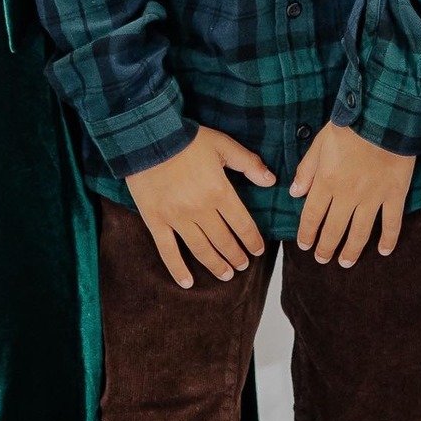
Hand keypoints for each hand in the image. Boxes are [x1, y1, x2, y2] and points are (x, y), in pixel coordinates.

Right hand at [125, 126, 275, 286]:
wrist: (149, 137)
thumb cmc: (188, 139)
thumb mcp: (223, 144)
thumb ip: (248, 163)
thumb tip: (270, 180)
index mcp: (219, 191)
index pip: (242, 224)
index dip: (252, 240)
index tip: (258, 250)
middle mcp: (200, 210)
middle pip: (224, 240)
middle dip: (236, 255)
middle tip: (243, 265)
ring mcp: (177, 218)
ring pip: (201, 249)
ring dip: (216, 265)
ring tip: (226, 275)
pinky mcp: (156, 221)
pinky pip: (168, 251)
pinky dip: (177, 270)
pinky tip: (187, 283)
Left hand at [288, 121, 415, 266]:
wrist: (382, 115)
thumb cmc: (350, 124)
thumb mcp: (320, 142)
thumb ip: (307, 169)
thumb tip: (294, 194)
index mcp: (327, 181)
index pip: (312, 216)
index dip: (307, 233)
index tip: (304, 245)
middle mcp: (348, 195)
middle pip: (334, 229)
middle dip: (326, 247)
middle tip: (322, 259)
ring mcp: (372, 198)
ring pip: (360, 233)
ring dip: (351, 251)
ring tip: (345, 263)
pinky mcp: (394, 194)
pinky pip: (392, 223)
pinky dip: (389, 240)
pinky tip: (384, 251)